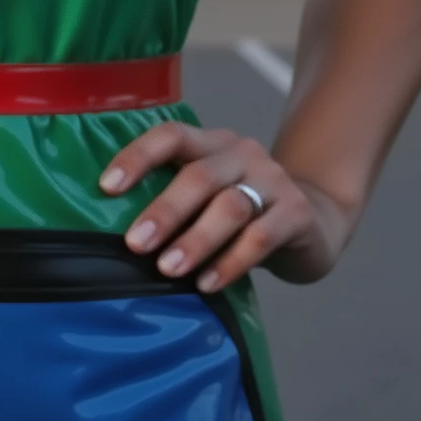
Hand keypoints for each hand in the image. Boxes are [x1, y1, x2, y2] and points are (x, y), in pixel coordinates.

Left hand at [98, 121, 349, 293]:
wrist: (313, 223)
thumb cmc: (242, 216)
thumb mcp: (209, 200)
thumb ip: (177, 205)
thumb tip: (116, 239)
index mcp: (212, 144)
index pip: (171, 136)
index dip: (138, 157)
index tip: (107, 187)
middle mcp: (242, 153)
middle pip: (199, 175)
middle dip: (165, 210)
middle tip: (136, 243)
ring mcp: (273, 180)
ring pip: (230, 206)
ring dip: (195, 240)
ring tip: (168, 269)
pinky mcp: (296, 212)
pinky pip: (260, 237)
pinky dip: (231, 263)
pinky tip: (208, 284)